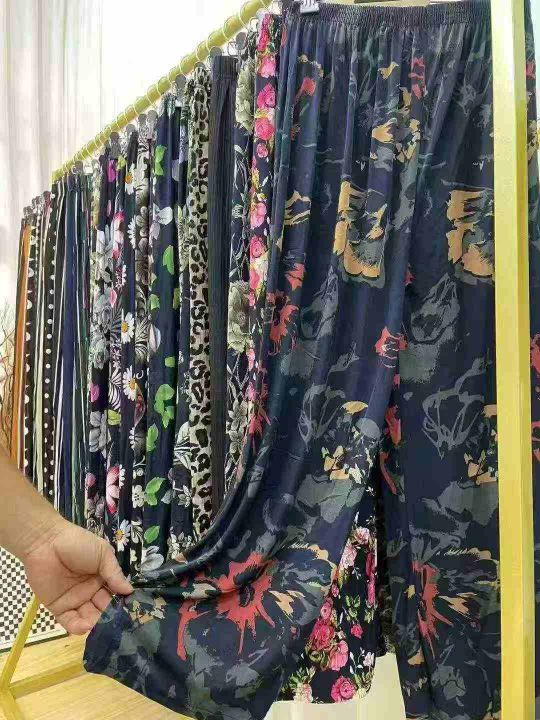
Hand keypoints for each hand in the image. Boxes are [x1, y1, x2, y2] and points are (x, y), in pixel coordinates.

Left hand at [24, 520, 132, 634]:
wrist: (47, 543)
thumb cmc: (78, 544)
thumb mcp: (103, 553)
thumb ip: (114, 574)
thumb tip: (130, 591)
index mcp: (102, 577)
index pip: (114, 594)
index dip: (121, 602)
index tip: (129, 610)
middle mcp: (90, 591)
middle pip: (103, 608)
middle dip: (110, 616)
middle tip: (116, 621)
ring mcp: (74, 600)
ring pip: (89, 617)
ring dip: (96, 623)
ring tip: (101, 625)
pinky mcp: (58, 607)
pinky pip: (69, 621)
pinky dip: (78, 627)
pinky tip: (85, 626)